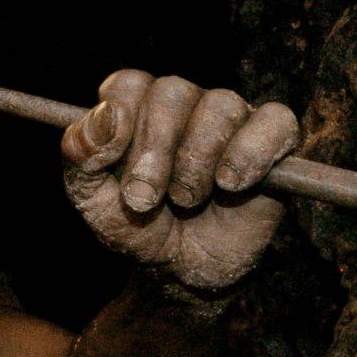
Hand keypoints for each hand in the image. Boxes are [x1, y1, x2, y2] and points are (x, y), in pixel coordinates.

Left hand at [62, 71, 297, 293]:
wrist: (180, 272)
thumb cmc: (137, 228)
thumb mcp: (92, 200)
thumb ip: (81, 155)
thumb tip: (103, 117)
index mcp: (139, 107)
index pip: (130, 84)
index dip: (121, 118)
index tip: (112, 161)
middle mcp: (186, 103)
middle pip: (172, 91)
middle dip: (155, 150)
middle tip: (145, 198)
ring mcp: (232, 118)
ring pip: (220, 106)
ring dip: (196, 161)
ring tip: (187, 200)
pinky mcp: (274, 141)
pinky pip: (275, 122)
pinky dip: (250, 153)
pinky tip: (231, 184)